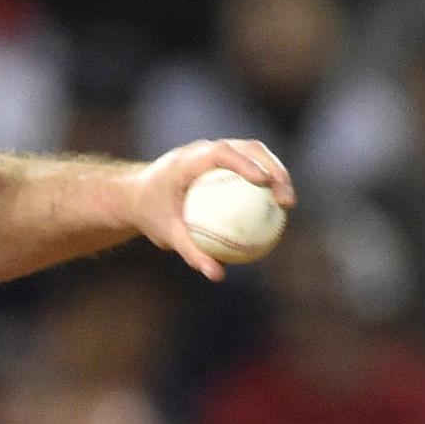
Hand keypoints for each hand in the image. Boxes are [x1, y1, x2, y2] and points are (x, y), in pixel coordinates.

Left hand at [126, 138, 295, 280]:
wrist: (137, 196)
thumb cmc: (150, 215)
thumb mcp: (167, 236)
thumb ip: (192, 252)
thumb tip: (217, 274)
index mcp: (187, 160)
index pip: (221, 154)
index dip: (245, 163)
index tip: (265, 182)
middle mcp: (203, 150)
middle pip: (247, 149)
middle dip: (273, 169)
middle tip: (285, 199)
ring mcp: (214, 151)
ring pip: (253, 154)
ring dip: (275, 172)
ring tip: (287, 203)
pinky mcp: (221, 159)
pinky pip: (248, 167)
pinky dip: (265, 182)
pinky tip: (276, 208)